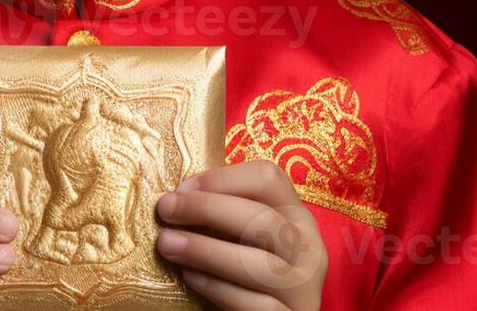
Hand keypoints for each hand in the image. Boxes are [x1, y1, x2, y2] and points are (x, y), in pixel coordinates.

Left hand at [155, 160, 327, 310]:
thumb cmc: (252, 273)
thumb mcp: (251, 237)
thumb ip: (228, 216)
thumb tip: (178, 196)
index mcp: (299, 217)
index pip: (269, 179)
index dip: (222, 178)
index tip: (183, 187)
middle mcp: (310, 249)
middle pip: (261, 218)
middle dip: (206, 209)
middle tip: (166, 210)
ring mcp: (304, 288)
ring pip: (256, 264)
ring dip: (204, 250)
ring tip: (167, 244)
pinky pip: (251, 303)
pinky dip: (215, 287)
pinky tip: (189, 277)